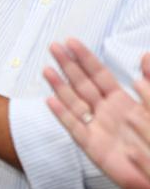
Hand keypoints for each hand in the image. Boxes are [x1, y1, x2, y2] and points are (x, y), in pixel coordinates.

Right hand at [44, 39, 149, 188]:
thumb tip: (145, 56)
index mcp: (122, 101)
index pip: (99, 74)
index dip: (84, 57)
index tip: (71, 42)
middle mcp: (106, 112)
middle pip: (82, 83)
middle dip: (67, 64)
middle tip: (54, 48)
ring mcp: (97, 128)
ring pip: (73, 102)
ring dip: (59, 85)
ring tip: (47, 69)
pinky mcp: (92, 146)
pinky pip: (73, 127)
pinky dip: (61, 114)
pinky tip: (50, 101)